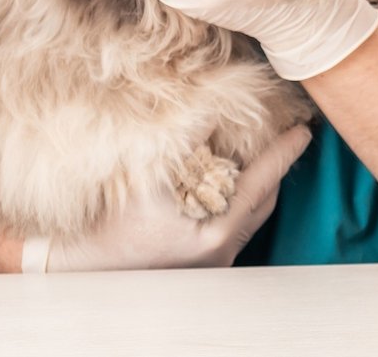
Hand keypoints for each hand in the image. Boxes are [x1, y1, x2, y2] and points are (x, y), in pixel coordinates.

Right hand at [22, 126, 311, 272]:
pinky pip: (229, 226)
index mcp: (216, 236)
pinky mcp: (195, 265)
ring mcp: (209, 265)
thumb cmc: (107, 227)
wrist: (73, 270)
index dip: (284, 152)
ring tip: (258, 153)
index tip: (304, 129)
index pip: (262, 183)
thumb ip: (183, 141)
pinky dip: (234, 199)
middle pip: (262, 202)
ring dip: (254, 184)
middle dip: (275, 167)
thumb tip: (211, 107)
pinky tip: (224, 179)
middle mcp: (220, 255)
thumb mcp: (145, 177)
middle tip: (287, 135)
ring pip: (247, 217)